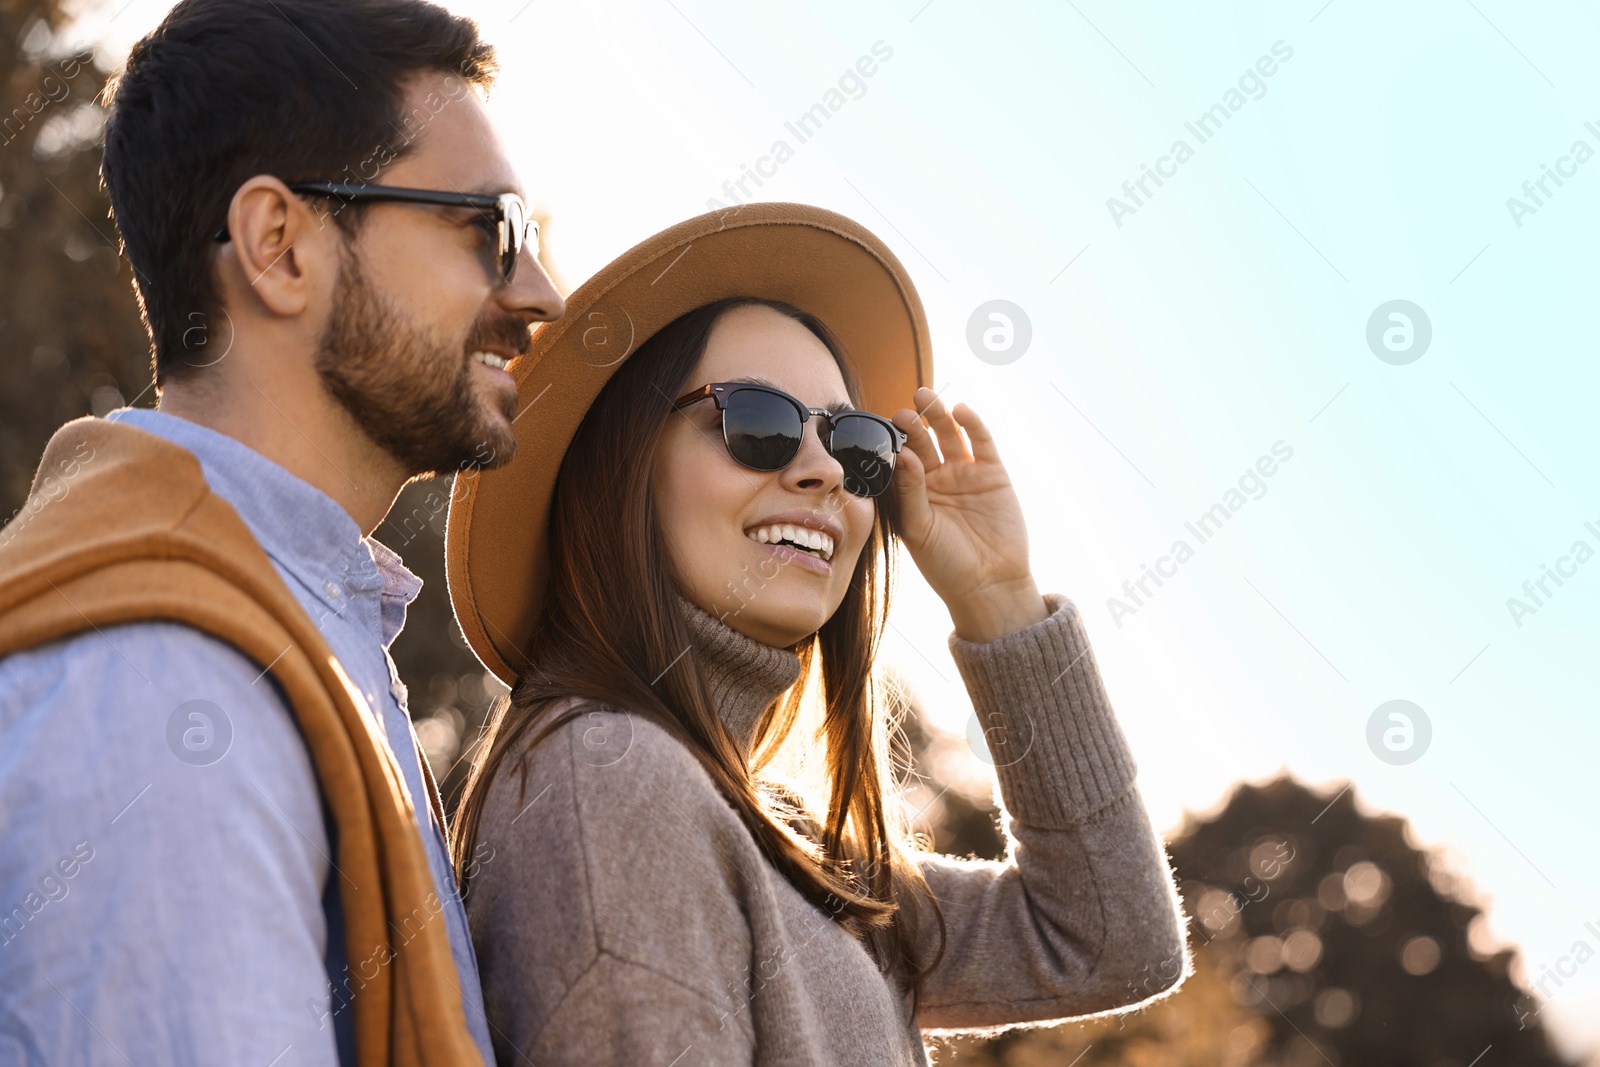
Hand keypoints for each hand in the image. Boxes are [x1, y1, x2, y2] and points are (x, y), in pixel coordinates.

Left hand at [890, 388, 1047, 642]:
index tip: (880, 430)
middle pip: (922, 442)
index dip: (891, 443)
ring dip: (938, 415)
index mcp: (912, 494)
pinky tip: (960, 411)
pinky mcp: (992, 473)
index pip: (899, 459)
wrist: (990, 585)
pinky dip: (972, 424)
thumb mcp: (918, 530)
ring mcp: (964, 474)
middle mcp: (937, 480)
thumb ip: (909, 492)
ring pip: (949, 435)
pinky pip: (980, 442)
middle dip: (912, 425)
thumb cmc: (946, 565)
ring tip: (924, 397)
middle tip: (901, 413)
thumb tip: (903, 455)